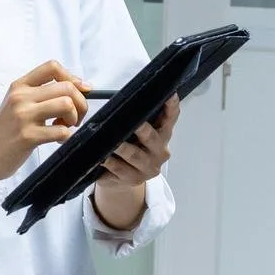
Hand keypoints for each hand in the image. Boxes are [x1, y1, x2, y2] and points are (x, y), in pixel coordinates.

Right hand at [0, 60, 88, 184]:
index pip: (52, 67)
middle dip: (80, 103)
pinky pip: (62, 131)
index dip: (72, 77)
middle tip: (74, 117)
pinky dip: (66, 136)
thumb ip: (42, 93)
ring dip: (74, 118)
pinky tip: (56, 139)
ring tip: (64, 126)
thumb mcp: (18, 104)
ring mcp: (24, 116)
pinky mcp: (28, 136)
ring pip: (66, 104)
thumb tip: (80, 87)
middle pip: (66, 87)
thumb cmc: (6, 130)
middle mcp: (21, 97)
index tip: (80, 91)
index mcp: (19, 86)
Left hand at [94, 96, 178, 228]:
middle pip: (152, 138)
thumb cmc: (132, 147)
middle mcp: (159, 152)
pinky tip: (103, 158)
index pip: (170, 118)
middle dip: (143, 130)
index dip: (171, 107)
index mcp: (163, 134)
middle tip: (136, 123)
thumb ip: (138, 119)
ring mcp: (147, 168)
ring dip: (122, 148)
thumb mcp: (138, 133)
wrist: (124, 178)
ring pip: (134, 155)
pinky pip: (120, 169)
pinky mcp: (133, 179)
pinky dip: (110, 163)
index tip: (170, 95)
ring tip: (112, 142)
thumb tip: (126, 100)